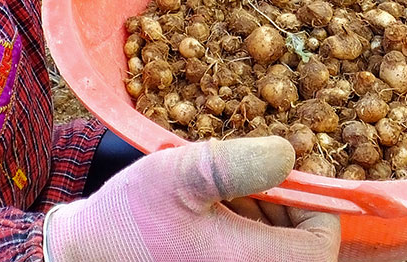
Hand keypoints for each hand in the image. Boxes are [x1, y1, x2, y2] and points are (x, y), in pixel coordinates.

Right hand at [43, 137, 340, 261]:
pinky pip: (247, 254)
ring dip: (259, 215)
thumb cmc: (131, 216)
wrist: (84, 254)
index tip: (280, 171)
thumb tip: (288, 155)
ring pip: (273, 250)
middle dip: (279, 204)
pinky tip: (209, 208)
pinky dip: (240, 229)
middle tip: (242, 175)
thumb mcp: (180, 176)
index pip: (321, 242)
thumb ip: (236, 165)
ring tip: (219, 189)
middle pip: (299, 246)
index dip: (311, 202)